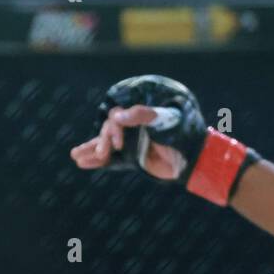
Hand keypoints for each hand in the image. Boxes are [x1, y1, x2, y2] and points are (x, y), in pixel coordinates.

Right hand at [70, 104, 185, 177]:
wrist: (198, 157)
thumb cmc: (188, 132)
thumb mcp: (169, 119)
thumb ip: (145, 115)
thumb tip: (117, 116)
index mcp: (140, 111)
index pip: (118, 116)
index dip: (114, 128)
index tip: (117, 143)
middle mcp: (133, 126)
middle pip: (109, 130)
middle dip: (104, 141)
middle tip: (102, 153)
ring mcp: (131, 143)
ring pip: (106, 145)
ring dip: (91, 150)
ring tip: (74, 155)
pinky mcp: (132, 159)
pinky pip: (111, 160)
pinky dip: (97, 162)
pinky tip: (81, 162)